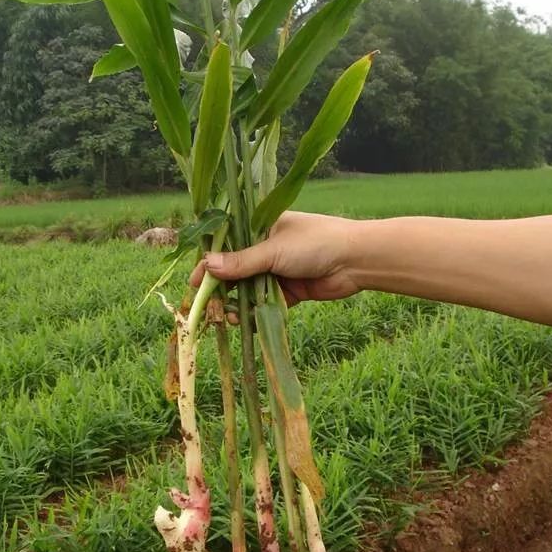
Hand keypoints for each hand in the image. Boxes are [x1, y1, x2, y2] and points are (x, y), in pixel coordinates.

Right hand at [190, 211, 360, 306]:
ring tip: (229, 318)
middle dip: (222, 290)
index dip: (210, 265)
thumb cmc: (315, 243)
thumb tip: (206, 266)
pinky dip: (255, 313)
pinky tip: (244, 323)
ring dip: (237, 304)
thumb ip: (241, 262)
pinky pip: (265, 303)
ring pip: (249, 290)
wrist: (356, 260)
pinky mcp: (289, 291)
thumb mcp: (273, 250)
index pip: (227, 246)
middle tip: (209, 308)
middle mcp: (266, 249)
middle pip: (235, 271)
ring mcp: (277, 271)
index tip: (195, 283)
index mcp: (260, 228)